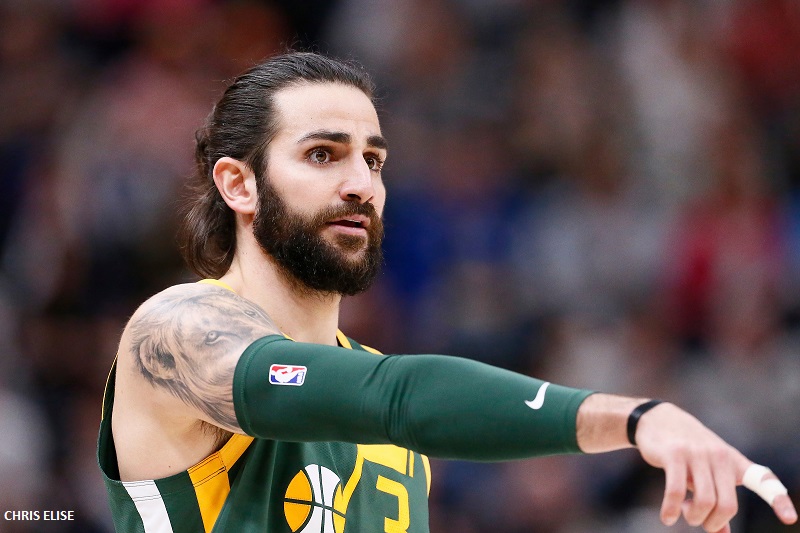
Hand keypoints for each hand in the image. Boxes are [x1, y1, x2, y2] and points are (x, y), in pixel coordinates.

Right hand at [635, 402, 797, 531]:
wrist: (658, 419)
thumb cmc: (687, 451)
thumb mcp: (706, 472)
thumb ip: (716, 499)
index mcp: (733, 460)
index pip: (762, 479)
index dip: (778, 499)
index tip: (790, 519)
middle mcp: (719, 456)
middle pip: (727, 505)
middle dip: (712, 523)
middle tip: (699, 521)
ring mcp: (696, 453)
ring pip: (705, 501)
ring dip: (694, 518)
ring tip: (683, 514)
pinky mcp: (674, 454)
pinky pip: (676, 491)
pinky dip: (671, 510)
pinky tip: (667, 517)